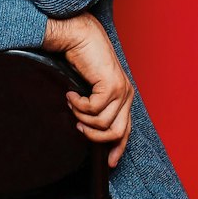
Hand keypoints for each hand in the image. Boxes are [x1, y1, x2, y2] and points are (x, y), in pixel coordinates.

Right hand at [43, 13, 133, 167]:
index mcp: (124, 97)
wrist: (78, 35)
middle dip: (95, 136)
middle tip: (78, 127)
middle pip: (117, 132)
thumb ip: (94, 107)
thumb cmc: (80, 59)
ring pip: (103, 123)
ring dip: (82, 117)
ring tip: (71, 103)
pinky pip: (94, 110)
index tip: (109, 163)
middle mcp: (126, 94)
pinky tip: (71, 94)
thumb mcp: (89, 89)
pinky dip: (79, 105)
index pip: (126, 129)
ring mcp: (121, 90)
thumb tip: (85, 128)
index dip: (118, 148)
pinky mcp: (111, 85)